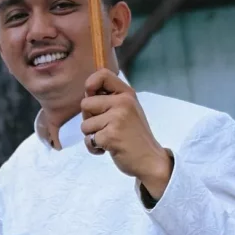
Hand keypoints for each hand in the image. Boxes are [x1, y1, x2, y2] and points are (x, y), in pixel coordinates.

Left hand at [79, 70, 173, 197]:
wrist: (150, 160)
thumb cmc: (134, 136)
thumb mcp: (127, 111)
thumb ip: (110, 100)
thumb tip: (87, 90)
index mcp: (127, 94)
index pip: (102, 75)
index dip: (90, 84)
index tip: (92, 97)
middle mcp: (123, 102)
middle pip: (85, 103)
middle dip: (89, 118)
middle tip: (105, 127)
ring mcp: (117, 118)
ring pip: (85, 124)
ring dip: (92, 136)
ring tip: (108, 139)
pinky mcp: (111, 135)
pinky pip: (89, 139)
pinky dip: (94, 148)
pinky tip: (108, 149)